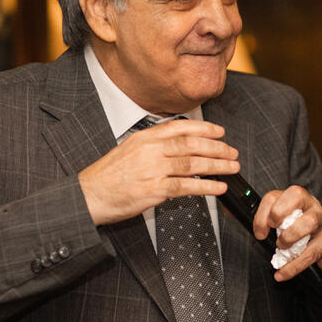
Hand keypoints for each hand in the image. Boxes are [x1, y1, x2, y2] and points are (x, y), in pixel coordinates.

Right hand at [79, 119, 239, 225]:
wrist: (90, 194)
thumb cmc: (108, 176)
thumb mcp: (128, 150)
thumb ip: (152, 145)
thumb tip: (178, 145)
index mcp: (144, 138)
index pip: (180, 127)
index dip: (203, 128)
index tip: (219, 131)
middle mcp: (150, 150)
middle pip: (191, 144)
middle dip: (216, 147)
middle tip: (232, 151)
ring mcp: (152, 169)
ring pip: (192, 164)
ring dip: (217, 165)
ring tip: (232, 167)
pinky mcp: (154, 190)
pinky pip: (186, 186)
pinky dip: (206, 187)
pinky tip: (218, 187)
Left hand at [253, 185, 321, 280]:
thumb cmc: (299, 231)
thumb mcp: (280, 222)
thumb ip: (257, 217)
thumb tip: (228, 211)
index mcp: (294, 198)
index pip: (275, 195)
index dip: (262, 213)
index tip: (259, 231)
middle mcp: (310, 205)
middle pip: (297, 194)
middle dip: (279, 212)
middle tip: (272, 230)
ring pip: (309, 221)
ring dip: (290, 237)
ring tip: (281, 248)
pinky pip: (310, 253)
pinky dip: (293, 266)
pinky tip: (281, 273)